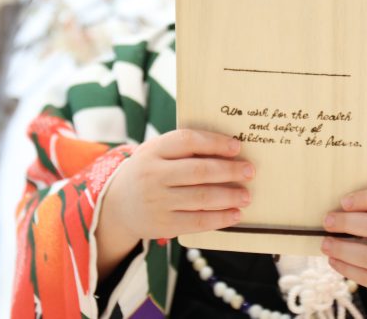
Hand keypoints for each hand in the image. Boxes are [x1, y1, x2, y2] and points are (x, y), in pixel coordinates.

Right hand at [95, 129, 253, 275]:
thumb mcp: (156, 153)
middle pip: (198, 171)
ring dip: (229, 196)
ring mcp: (157, 201)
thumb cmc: (148, 172)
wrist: (116, 205)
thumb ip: (184, 149)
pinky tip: (235, 214)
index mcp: (153, 150)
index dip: (214, 143)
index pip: (187, 141)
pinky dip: (220, 219)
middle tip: (250, 171)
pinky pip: (197, 222)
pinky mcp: (162, 225)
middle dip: (229, 171)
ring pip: (201, 198)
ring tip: (246, 195)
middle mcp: (153, 175)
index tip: (237, 147)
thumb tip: (229, 149)